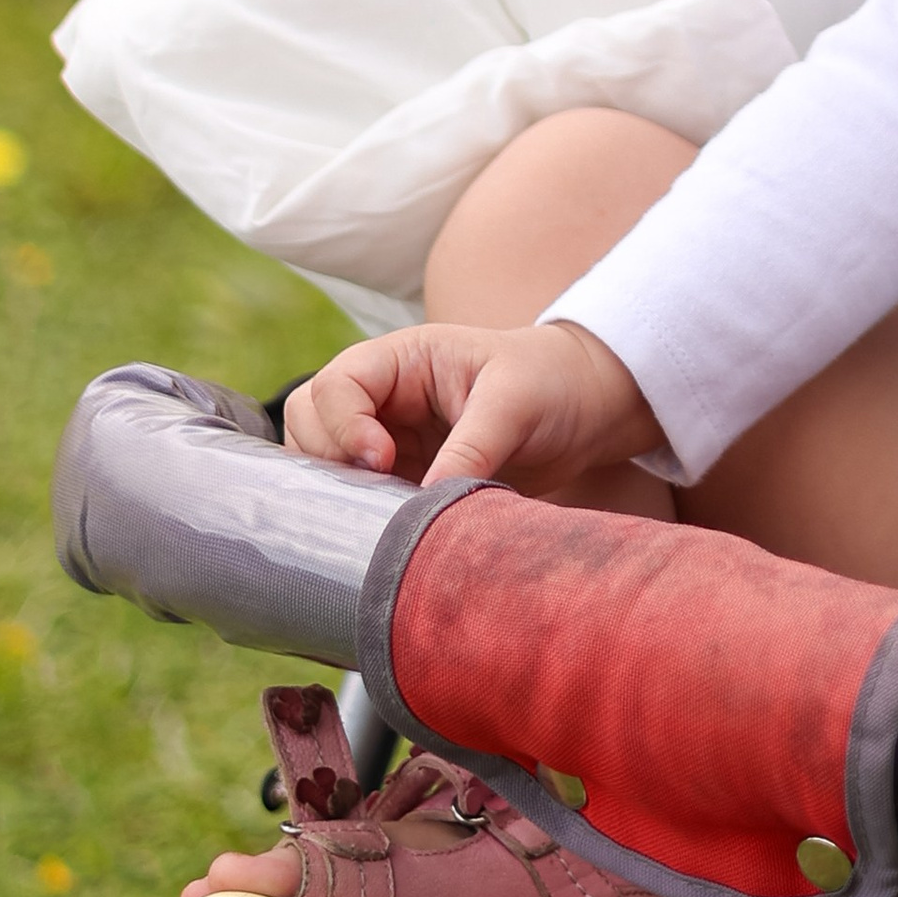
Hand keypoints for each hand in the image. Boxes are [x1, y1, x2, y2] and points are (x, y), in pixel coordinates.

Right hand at [283, 321, 659, 491]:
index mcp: (401, 360)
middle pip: (309, 423)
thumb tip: (426, 501)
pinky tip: (389, 536)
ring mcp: (388, 441)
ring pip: (325, 466)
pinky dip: (363, 518)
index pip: (334, 385)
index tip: (381, 459)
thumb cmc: (552, 383)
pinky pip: (362, 500)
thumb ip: (472, 446)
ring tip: (385, 515)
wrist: (588, 410)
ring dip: (340, 494)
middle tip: (377, 491)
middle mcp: (384, 399)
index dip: (342, 425)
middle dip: (326, 460)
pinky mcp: (404, 480)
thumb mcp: (516, 403)